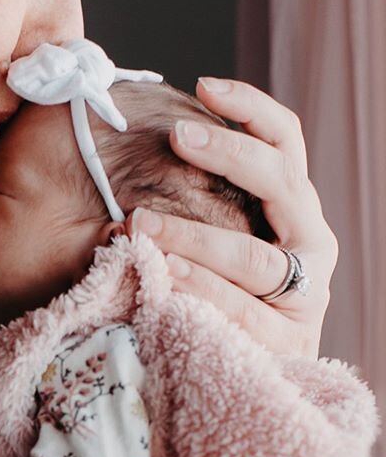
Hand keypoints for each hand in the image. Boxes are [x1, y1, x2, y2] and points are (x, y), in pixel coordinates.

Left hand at [126, 77, 336, 358]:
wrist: (258, 370)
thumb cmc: (231, 291)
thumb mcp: (226, 238)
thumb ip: (212, 204)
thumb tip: (158, 145)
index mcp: (297, 212)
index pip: (287, 146)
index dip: (252, 111)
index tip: (204, 86)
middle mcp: (312, 243)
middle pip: (282, 184)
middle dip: (229, 155)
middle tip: (178, 135)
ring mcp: (308, 293)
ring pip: (253, 256)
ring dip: (194, 236)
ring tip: (143, 223)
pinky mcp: (290, 340)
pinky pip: (241, 309)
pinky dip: (201, 289)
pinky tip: (166, 273)